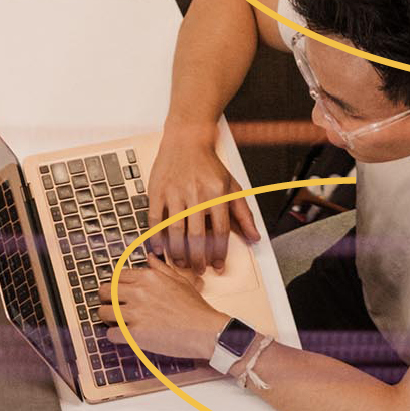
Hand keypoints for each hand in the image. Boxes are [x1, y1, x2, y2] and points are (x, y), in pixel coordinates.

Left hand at [97, 259, 227, 361]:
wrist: (206, 331)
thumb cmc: (196, 308)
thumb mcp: (181, 281)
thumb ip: (161, 268)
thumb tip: (149, 257)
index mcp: (148, 277)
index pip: (117, 276)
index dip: (116, 286)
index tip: (120, 295)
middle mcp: (138, 292)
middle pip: (103, 291)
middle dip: (106, 300)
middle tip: (114, 308)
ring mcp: (135, 313)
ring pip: (102, 312)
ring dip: (108, 319)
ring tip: (117, 323)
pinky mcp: (135, 334)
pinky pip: (110, 334)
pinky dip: (115, 336)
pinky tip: (125, 337)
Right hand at [146, 131, 258, 270]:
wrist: (187, 140)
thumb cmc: (209, 165)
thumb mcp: (232, 187)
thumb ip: (243, 214)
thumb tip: (255, 237)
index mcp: (217, 194)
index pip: (220, 231)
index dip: (219, 253)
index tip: (217, 266)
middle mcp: (196, 194)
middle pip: (197, 236)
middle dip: (198, 258)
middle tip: (198, 270)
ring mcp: (175, 193)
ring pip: (175, 231)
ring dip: (177, 252)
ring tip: (180, 263)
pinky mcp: (157, 192)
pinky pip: (155, 220)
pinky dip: (156, 238)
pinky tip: (159, 250)